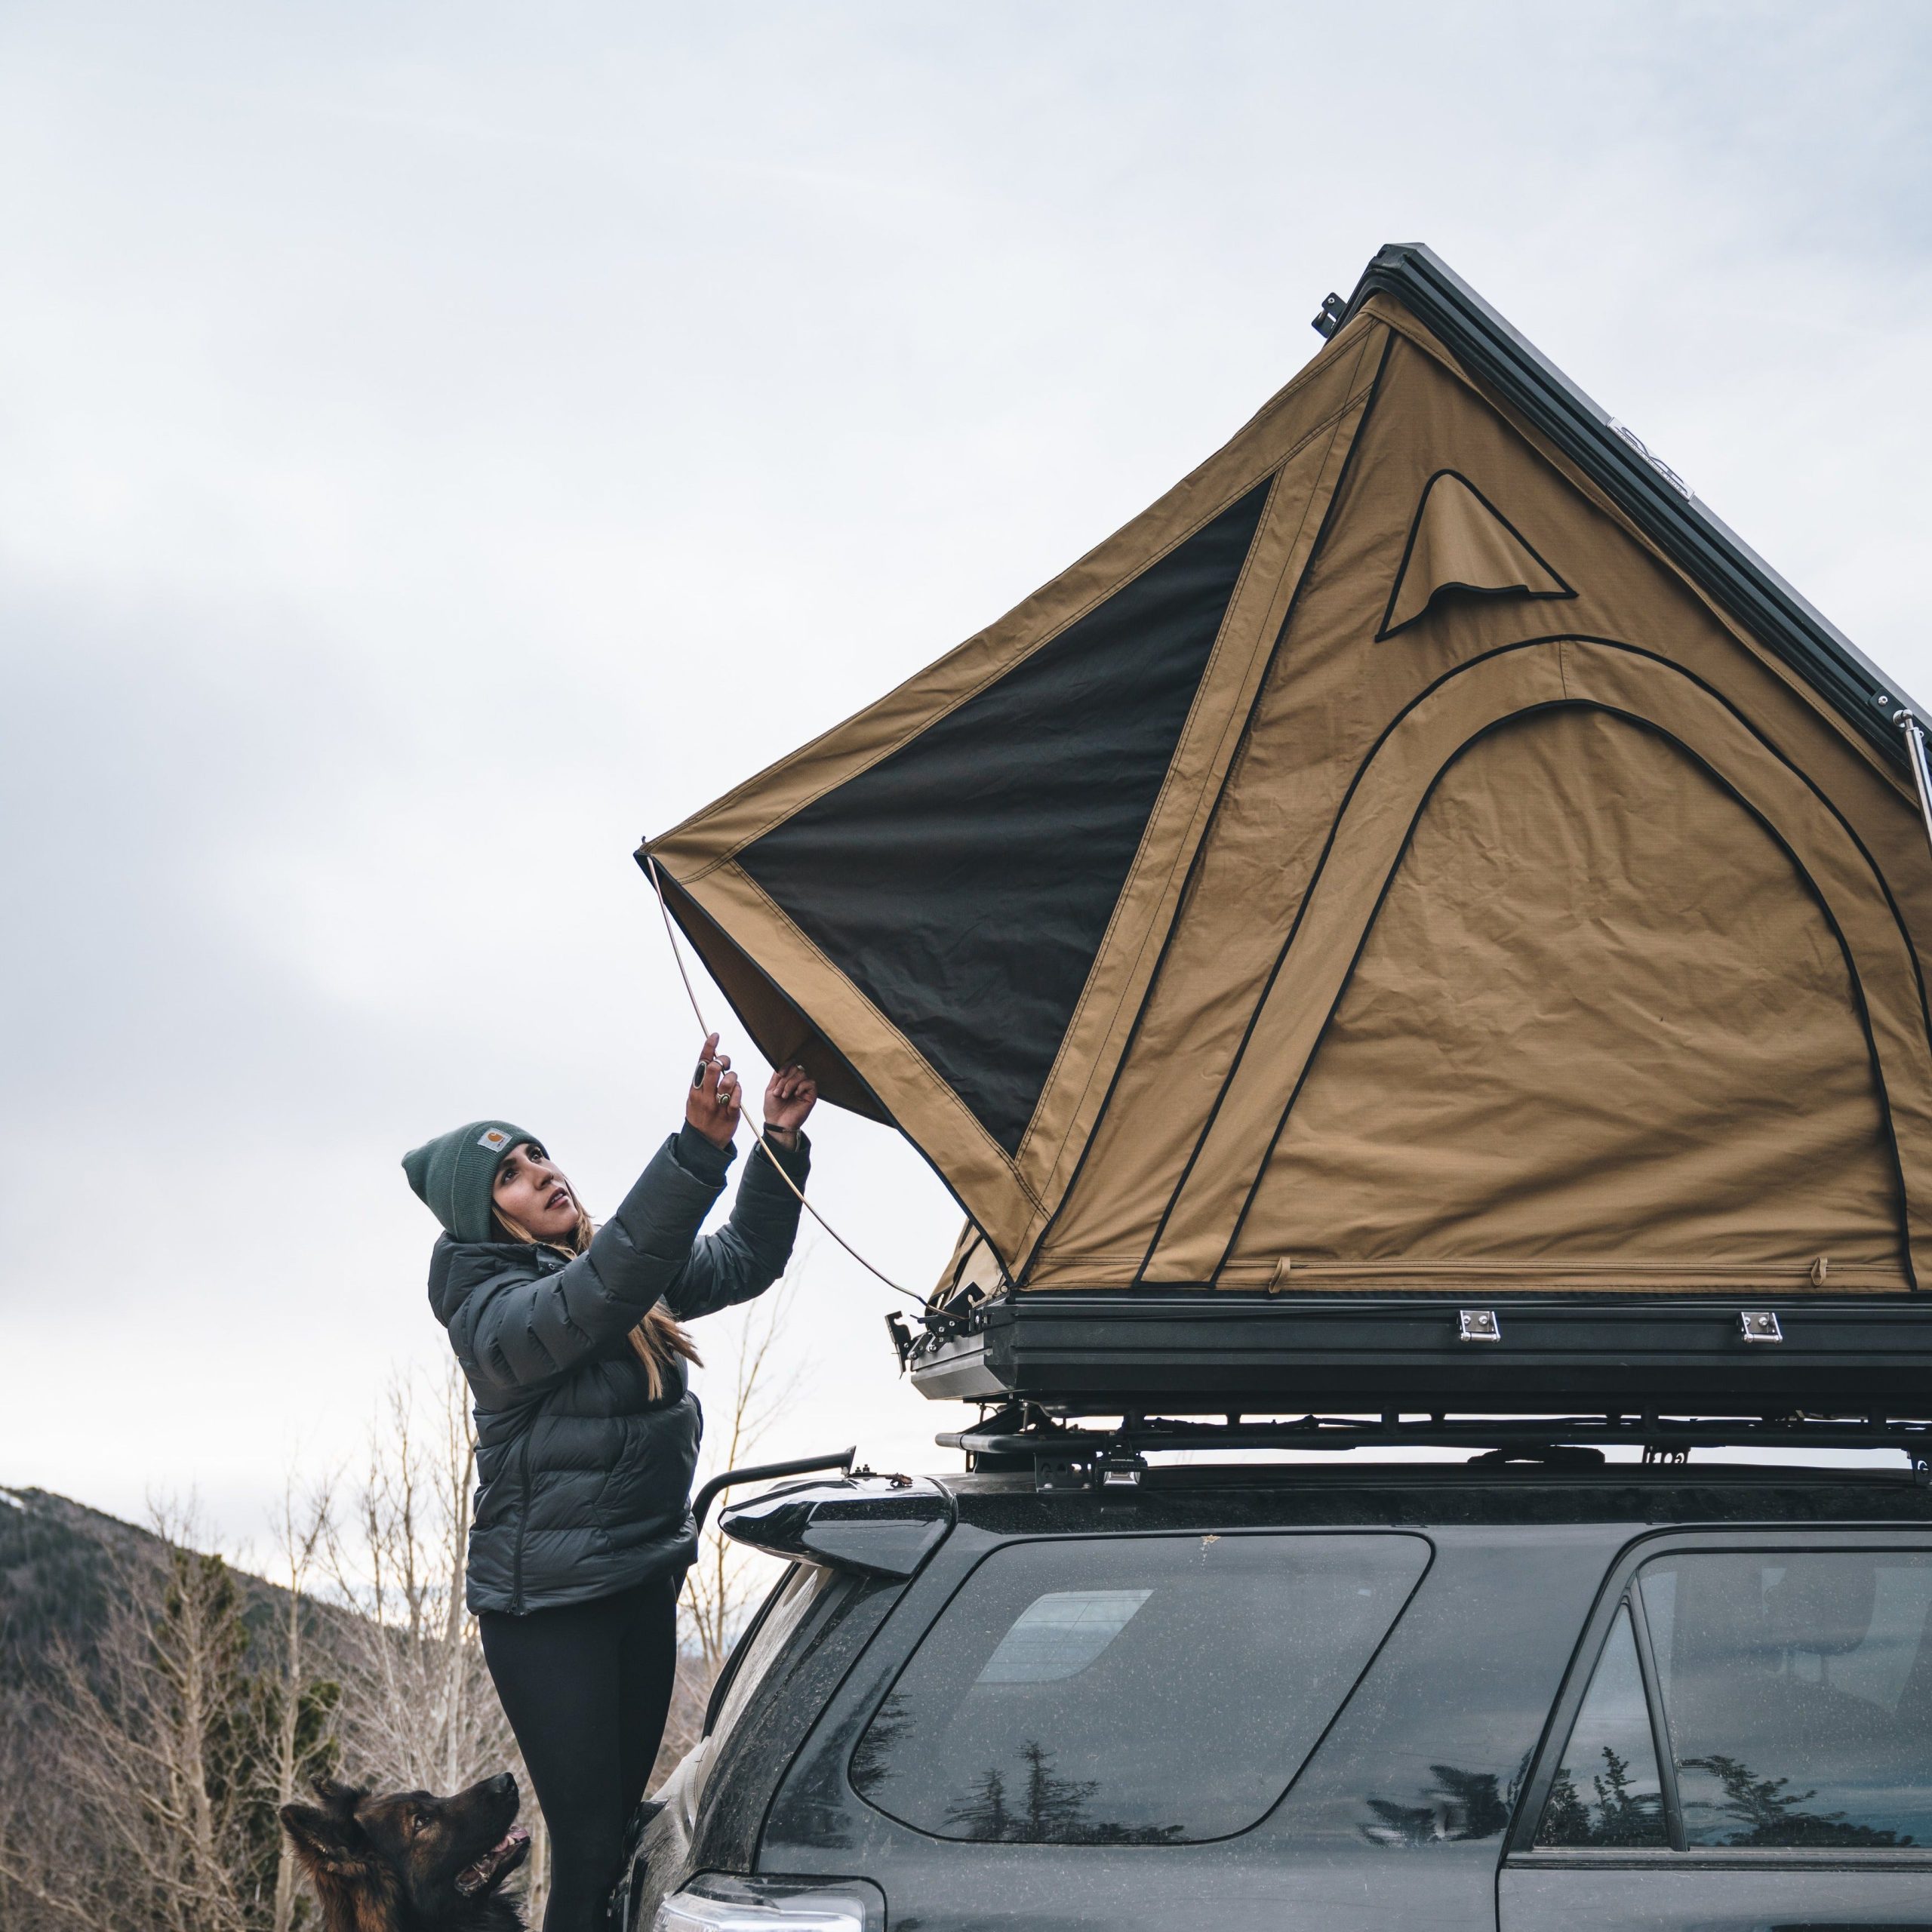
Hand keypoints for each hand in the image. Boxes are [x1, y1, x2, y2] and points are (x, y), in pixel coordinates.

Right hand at [686, 1033, 740, 1149]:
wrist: (703, 1143)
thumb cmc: (701, 1116)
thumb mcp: (695, 1098)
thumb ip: (703, 1081)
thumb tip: (710, 1059)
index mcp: (695, 1090)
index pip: (701, 1064)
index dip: (709, 1048)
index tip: (715, 1036)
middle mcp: (705, 1097)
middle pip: (714, 1070)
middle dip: (723, 1061)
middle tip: (726, 1063)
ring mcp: (717, 1107)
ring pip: (728, 1082)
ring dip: (733, 1077)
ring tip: (732, 1081)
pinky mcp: (730, 1116)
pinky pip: (737, 1098)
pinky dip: (739, 1092)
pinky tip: (736, 1093)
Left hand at [763, 1063, 817, 1144]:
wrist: (777, 1124)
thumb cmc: (773, 1109)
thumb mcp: (771, 1090)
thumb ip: (776, 1076)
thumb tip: (783, 1065)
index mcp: (788, 1080)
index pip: (792, 1065)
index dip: (786, 1066)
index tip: (780, 1074)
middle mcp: (797, 1083)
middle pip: (796, 1069)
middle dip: (785, 1079)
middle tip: (778, 1092)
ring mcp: (805, 1089)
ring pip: (802, 1074)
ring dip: (790, 1084)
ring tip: (784, 1096)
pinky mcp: (811, 1096)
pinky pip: (811, 1083)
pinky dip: (801, 1086)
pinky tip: (796, 1094)